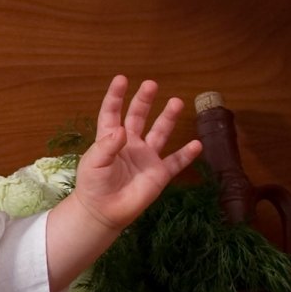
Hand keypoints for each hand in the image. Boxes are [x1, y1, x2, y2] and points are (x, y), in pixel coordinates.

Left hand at [70, 76, 202, 231]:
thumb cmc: (94, 185)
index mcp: (110, 138)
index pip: (112, 113)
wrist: (103, 212)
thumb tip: (123, 130)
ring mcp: (146, 158)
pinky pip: (176, 162)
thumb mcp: (94, 163)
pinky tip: (196, 144)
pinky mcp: (159, 174)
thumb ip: (107, 146)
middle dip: (144, 100)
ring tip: (176, 102)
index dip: (116, 96)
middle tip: (151, 84)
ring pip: (160, 133)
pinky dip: (186, 155)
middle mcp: (130, 144)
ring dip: (168, 118)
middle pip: (138, 117)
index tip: (121, 79)